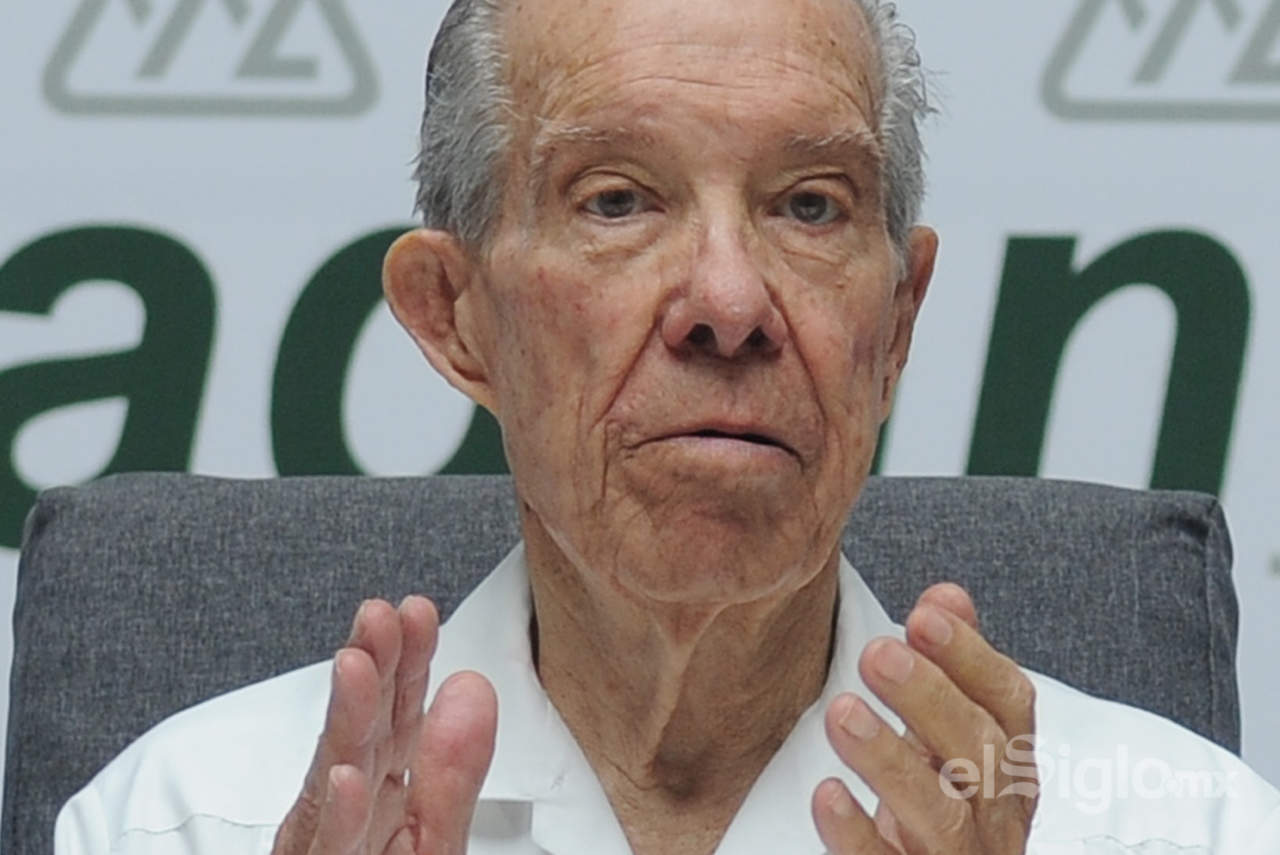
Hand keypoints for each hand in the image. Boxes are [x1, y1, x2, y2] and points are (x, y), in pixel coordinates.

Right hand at [272, 596, 497, 854]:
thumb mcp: (430, 836)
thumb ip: (451, 768)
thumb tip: (472, 684)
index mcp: (382, 789)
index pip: (397, 715)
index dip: (408, 661)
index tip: (417, 610)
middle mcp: (349, 809)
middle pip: (363, 732)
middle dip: (372, 669)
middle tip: (380, 615)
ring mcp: (327, 845)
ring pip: (336, 779)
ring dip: (346, 721)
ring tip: (355, 666)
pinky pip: (328, 849)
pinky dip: (337, 816)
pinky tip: (345, 780)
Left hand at [811, 584, 1038, 852]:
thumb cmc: (942, 816)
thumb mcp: (951, 739)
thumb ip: (952, 670)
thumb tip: (947, 597)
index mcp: (1005, 765)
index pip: (1009, 704)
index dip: (972, 658)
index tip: (924, 616)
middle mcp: (994, 815)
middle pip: (980, 754)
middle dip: (930, 698)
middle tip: (877, 654)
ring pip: (943, 816)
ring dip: (891, 760)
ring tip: (842, 714)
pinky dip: (858, 835)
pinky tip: (828, 795)